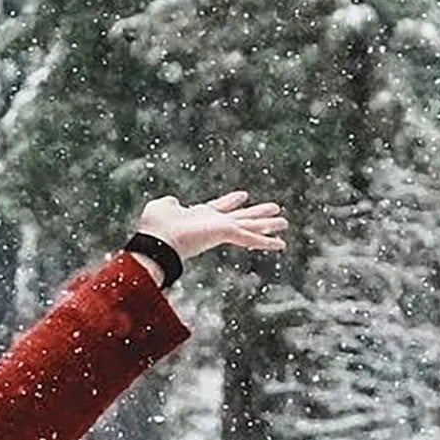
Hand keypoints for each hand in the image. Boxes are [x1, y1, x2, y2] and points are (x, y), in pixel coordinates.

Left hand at [135, 191, 287, 259]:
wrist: (156, 242)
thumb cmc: (155, 227)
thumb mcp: (162, 207)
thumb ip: (169, 204)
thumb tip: (173, 202)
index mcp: (199, 216)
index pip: (219, 208)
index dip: (230, 201)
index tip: (243, 195)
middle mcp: (213, 224)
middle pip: (241, 217)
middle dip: (257, 213)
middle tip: (274, 209)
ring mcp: (221, 230)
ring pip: (250, 227)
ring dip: (268, 225)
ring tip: (285, 223)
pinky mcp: (226, 234)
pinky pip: (250, 239)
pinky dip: (266, 242)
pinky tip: (282, 244)